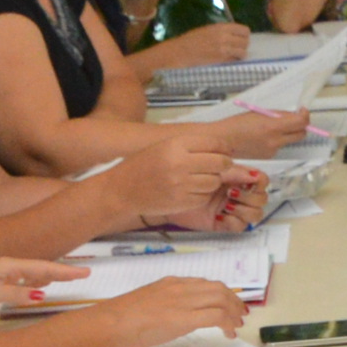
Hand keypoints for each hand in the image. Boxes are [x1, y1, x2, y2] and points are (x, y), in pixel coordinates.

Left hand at [0, 257, 87, 320]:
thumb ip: (13, 294)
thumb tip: (42, 294)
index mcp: (6, 265)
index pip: (42, 267)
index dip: (65, 271)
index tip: (85, 272)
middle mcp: (4, 267)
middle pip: (40, 268)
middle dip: (62, 271)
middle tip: (83, 274)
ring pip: (30, 274)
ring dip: (49, 276)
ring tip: (66, 278)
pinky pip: (20, 282)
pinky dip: (33, 283)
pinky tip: (36, 288)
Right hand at [95, 138, 238, 229]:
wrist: (121, 191)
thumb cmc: (142, 166)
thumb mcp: (163, 146)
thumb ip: (190, 146)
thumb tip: (223, 147)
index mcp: (175, 144)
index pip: (215, 143)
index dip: (224, 147)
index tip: (225, 151)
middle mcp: (180, 163)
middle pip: (220, 163)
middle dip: (224, 164)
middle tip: (219, 166)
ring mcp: (182, 185)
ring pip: (215, 181)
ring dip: (213, 180)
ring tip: (201, 178)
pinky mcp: (182, 202)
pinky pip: (205, 197)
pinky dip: (203, 194)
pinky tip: (192, 190)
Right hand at [95, 276, 246, 346]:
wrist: (112, 321)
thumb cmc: (122, 317)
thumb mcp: (148, 302)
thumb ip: (165, 303)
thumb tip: (175, 314)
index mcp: (171, 283)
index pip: (205, 283)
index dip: (222, 294)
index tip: (228, 305)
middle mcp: (181, 287)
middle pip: (219, 288)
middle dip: (234, 302)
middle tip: (240, 315)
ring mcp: (183, 301)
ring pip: (221, 299)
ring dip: (233, 313)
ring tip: (236, 326)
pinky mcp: (184, 317)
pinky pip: (216, 316)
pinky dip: (227, 323)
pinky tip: (228, 333)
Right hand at [182, 21, 250, 63]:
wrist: (180, 52)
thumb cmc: (192, 40)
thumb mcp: (208, 30)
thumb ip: (223, 32)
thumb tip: (236, 36)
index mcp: (221, 27)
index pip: (244, 30)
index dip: (244, 35)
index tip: (241, 38)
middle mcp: (224, 37)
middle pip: (245, 42)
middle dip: (243, 45)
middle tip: (237, 48)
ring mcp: (223, 50)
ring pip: (243, 53)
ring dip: (240, 54)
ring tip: (233, 55)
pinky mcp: (221, 61)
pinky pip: (234, 61)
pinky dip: (234, 61)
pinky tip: (227, 60)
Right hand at [197, 109, 311, 158]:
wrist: (223, 142)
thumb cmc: (236, 124)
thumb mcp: (258, 113)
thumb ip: (277, 116)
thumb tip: (291, 116)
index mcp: (273, 126)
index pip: (301, 122)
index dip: (305, 116)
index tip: (302, 111)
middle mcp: (276, 141)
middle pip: (301, 134)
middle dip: (301, 126)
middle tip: (294, 119)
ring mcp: (273, 151)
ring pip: (289, 140)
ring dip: (286, 133)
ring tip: (270, 128)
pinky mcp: (268, 157)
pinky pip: (278, 146)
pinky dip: (276, 140)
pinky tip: (262, 137)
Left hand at [197, 169, 267, 230]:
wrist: (173, 196)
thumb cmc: (190, 180)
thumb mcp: (214, 172)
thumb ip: (235, 172)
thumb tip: (253, 175)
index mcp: (239, 180)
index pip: (262, 181)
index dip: (259, 182)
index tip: (247, 182)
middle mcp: (240, 195)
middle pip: (262, 199)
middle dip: (248, 197)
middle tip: (230, 193)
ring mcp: (234, 210)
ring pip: (256, 214)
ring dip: (243, 210)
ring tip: (226, 205)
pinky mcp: (226, 224)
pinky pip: (241, 226)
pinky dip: (232, 221)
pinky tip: (219, 215)